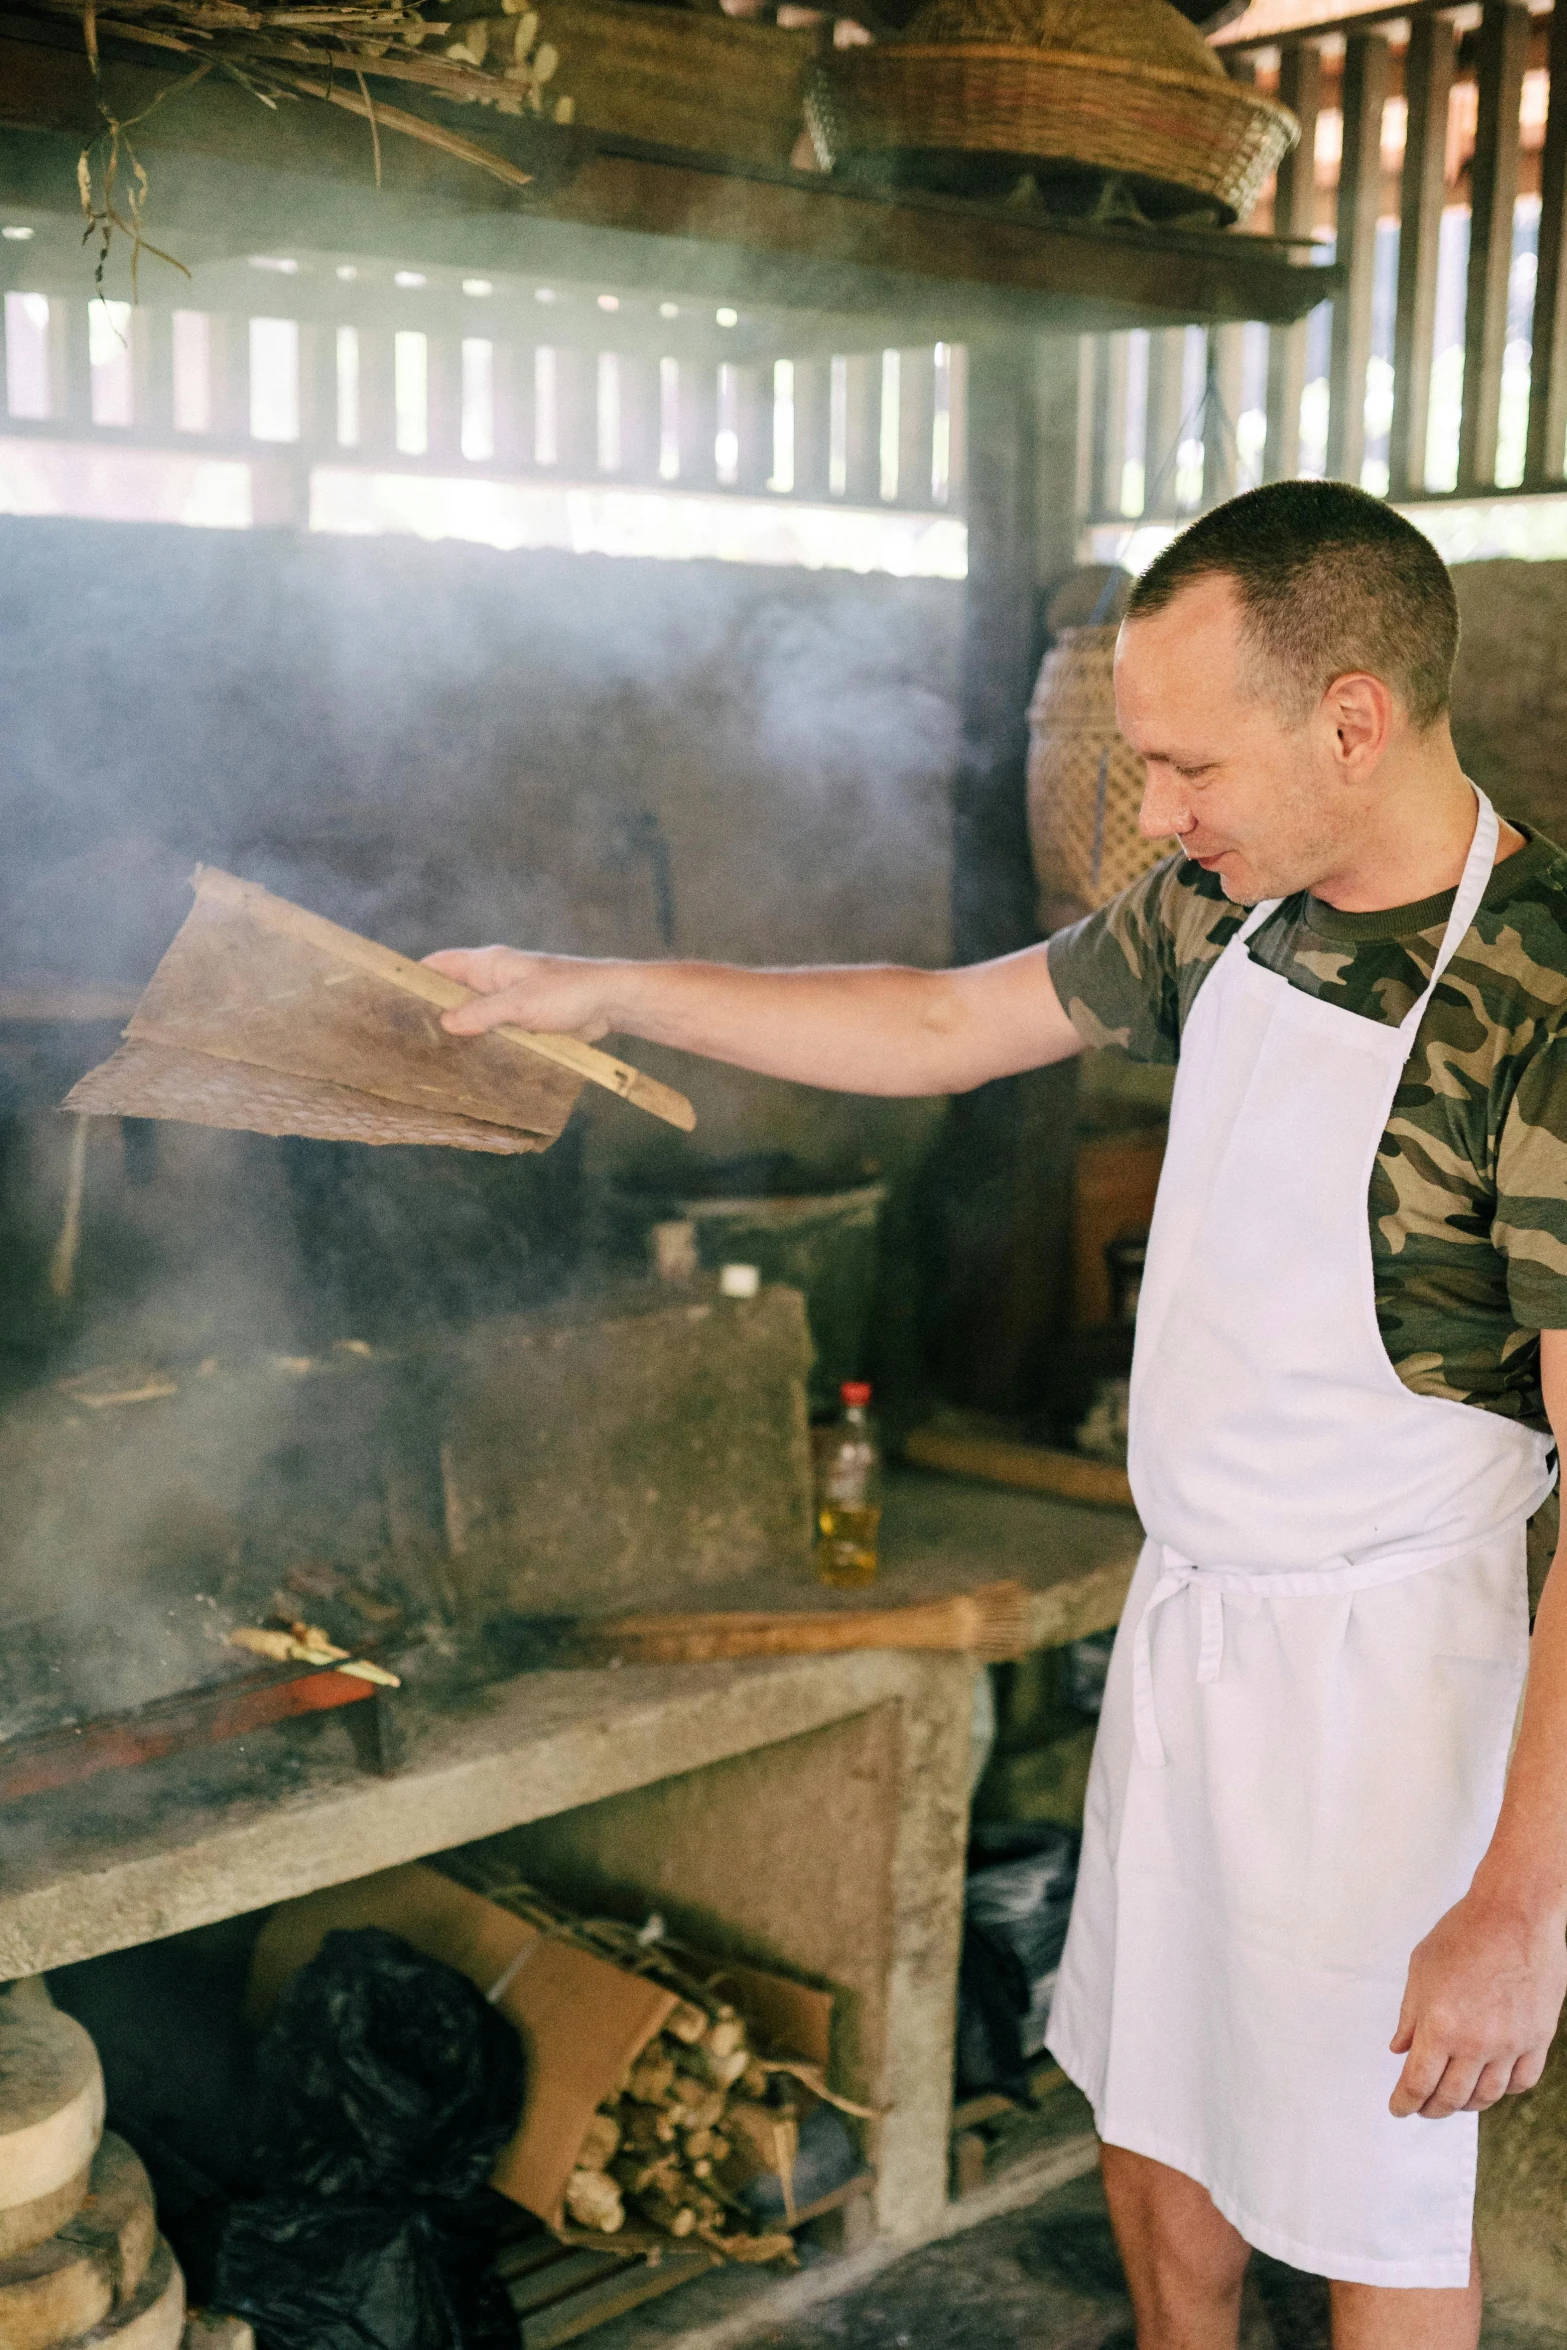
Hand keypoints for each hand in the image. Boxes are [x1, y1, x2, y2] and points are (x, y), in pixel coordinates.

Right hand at [422, 947, 623, 1042]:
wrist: (609, 1002)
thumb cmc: (567, 993)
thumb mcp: (519, 1003)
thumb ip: (482, 1013)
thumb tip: (446, 1023)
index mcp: (488, 964)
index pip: (440, 964)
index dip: (414, 977)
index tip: (389, 996)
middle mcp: (493, 979)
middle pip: (451, 992)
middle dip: (432, 1010)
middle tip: (406, 1037)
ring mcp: (507, 1000)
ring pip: (471, 1015)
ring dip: (457, 1031)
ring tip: (429, 1054)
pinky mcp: (522, 1020)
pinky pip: (492, 1030)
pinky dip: (480, 1042)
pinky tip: (467, 1062)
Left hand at [1389, 1888, 1566, 2117]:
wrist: (1514, 1913)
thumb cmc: (1463, 1933)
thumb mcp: (1421, 1968)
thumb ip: (1409, 2015)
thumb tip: (1400, 2049)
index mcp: (1440, 2025)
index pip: (1418, 2083)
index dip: (1404, 2102)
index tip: (1397, 2108)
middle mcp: (1476, 2042)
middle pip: (1452, 2097)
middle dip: (1431, 2108)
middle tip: (1422, 2108)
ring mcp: (1511, 2044)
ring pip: (1488, 2095)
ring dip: (1466, 2103)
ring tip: (1454, 2100)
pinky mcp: (1538, 2038)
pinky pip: (1521, 2080)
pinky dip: (1504, 2090)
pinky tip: (1492, 2084)